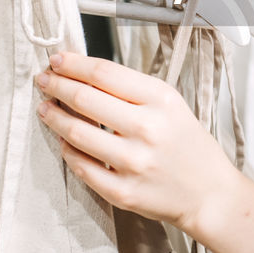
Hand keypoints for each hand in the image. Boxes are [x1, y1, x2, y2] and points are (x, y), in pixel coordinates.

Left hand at [35, 52, 242, 233]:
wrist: (209, 193)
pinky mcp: (122, 191)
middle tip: (44, 80)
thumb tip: (83, 74)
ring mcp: (133, 163)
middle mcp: (147, 129)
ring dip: (53, 116)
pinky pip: (81, 166)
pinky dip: (67, 150)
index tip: (57, 60)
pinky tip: (63, 141)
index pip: (104, 73)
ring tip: (45, 108)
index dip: (73, 64)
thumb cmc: (188, 145)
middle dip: (56, 85)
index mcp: (161, 101)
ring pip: (76, 132)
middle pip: (85, 99)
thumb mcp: (170, 104)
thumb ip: (131, 89)